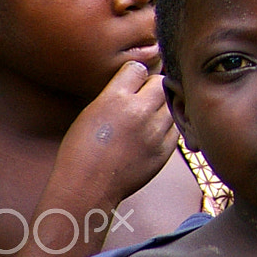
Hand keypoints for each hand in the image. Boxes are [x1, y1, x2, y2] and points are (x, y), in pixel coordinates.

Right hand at [55, 60, 177, 204]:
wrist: (87, 187)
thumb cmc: (81, 151)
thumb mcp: (90, 113)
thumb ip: (115, 94)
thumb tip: (135, 82)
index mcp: (115, 99)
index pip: (137, 68)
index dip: (134, 74)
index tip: (132, 82)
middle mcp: (139, 111)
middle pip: (160, 82)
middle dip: (152, 86)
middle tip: (144, 98)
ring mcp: (155, 132)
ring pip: (171, 104)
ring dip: (162, 107)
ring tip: (148, 117)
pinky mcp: (164, 150)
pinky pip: (175, 128)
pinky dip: (167, 127)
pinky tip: (153, 133)